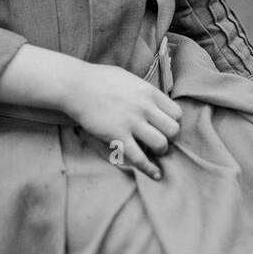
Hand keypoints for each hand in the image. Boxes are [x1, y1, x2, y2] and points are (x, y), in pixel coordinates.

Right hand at [64, 63, 181, 178]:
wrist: (75, 86)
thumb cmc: (99, 80)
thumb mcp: (128, 78)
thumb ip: (143, 91)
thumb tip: (154, 101)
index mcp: (149, 92)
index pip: (176, 112)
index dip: (173, 122)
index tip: (165, 126)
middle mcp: (144, 107)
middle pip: (173, 130)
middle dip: (170, 138)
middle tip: (161, 139)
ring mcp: (131, 122)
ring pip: (161, 144)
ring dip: (160, 151)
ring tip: (154, 151)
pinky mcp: (117, 136)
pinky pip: (140, 157)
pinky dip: (150, 169)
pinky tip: (155, 174)